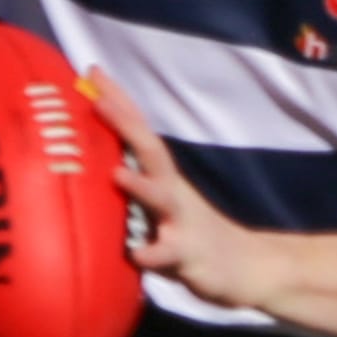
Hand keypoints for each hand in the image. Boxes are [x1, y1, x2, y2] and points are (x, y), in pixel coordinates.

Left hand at [83, 69, 275, 313]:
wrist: (247, 266)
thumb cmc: (192, 232)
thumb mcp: (162, 203)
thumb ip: (133, 184)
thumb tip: (89, 165)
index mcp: (164, 176)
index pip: (138, 130)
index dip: (118, 101)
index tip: (91, 70)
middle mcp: (174, 191)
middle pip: (150, 150)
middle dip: (125, 124)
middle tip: (98, 99)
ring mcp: (183, 221)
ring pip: (162, 199)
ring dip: (141, 185)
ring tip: (116, 173)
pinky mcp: (190, 254)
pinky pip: (169, 254)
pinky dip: (152, 253)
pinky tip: (136, 254)